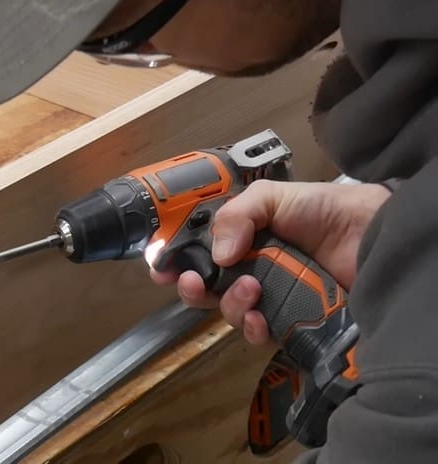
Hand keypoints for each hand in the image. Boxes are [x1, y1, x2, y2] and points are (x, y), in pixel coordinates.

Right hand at [150, 180, 390, 345]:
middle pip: (205, 290)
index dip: (175, 263)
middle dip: (191, 289)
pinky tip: (263, 316)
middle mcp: (250, 269)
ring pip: (230, 312)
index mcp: (241, 239)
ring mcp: (270, 297)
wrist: (373, 235)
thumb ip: (236, 216)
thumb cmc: (325, 210)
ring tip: (251, 289)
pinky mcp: (291, 321)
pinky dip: (254, 328)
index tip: (160, 269)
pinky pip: (260, 334)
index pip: (197, 255)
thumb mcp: (272, 198)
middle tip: (194, 284)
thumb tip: (216, 255)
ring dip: (231, 305)